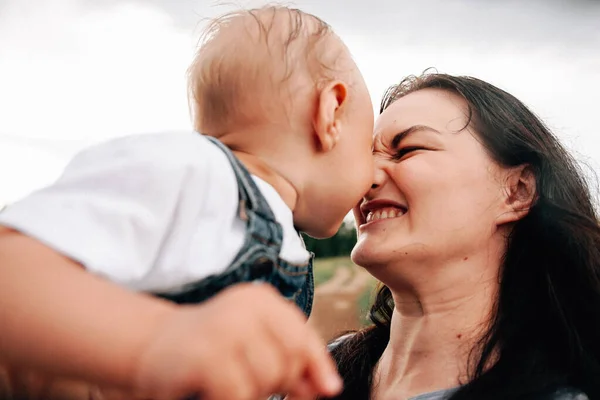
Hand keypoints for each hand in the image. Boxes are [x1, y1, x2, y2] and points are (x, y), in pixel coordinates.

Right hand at [133, 283, 341, 399]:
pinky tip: (210, 389)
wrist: (153, 346)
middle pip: (289, 363)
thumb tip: (328, 387)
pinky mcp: (206, 355)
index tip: (326, 390)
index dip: (317, 366)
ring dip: (249, 393)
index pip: (303, 337)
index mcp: (261, 300)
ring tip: (224, 380)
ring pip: (266, 381)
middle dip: (277, 383)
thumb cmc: (213, 348)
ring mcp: (225, 329)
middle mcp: (245, 308)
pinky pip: (239, 394)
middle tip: (245, 378)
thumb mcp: (256, 343)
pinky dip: (229, 399)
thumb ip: (291, 360)